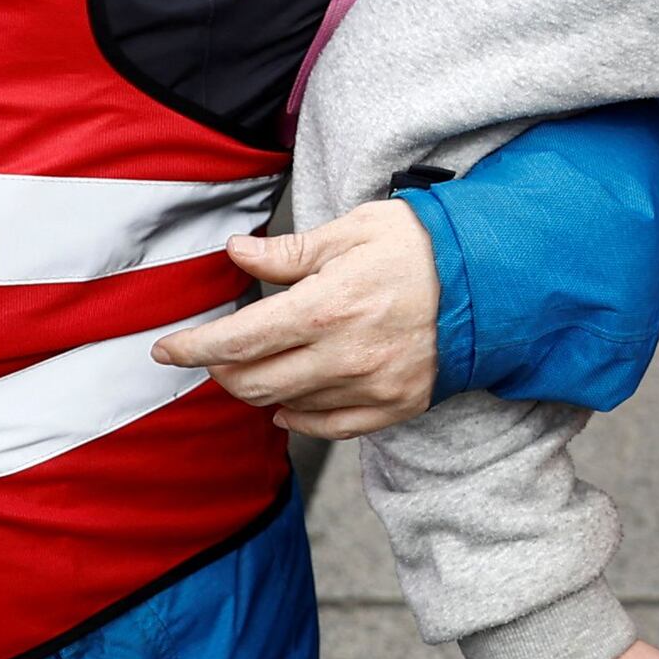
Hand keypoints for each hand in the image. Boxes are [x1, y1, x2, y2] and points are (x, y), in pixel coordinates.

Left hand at [155, 200, 442, 441]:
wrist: (492, 278)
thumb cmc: (419, 246)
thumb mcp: (351, 230)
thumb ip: (289, 252)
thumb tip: (236, 253)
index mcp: (325, 307)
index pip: (237, 340)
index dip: (193, 349)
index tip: (165, 350)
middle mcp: (345, 355)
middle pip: (254, 383)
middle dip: (220, 373)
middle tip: (212, 357)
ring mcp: (372, 386)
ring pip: (289, 407)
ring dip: (260, 391)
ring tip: (257, 367)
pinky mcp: (397, 405)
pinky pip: (332, 428)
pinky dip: (300, 419)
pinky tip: (288, 405)